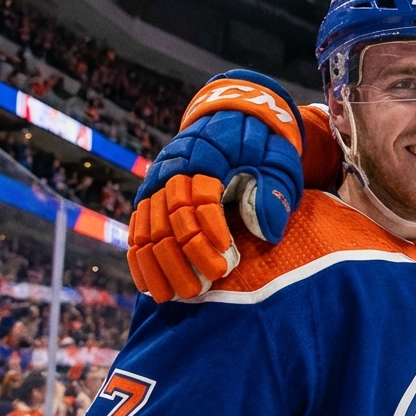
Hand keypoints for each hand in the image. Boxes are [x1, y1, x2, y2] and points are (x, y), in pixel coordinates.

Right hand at [127, 70, 303, 299]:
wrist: (233, 120)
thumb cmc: (261, 146)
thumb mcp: (278, 161)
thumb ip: (274, 191)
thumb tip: (266, 232)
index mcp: (206, 155)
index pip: (199, 197)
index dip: (210, 229)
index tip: (226, 258)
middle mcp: (173, 168)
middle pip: (168, 217)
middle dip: (184, 257)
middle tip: (203, 288)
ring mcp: (157, 183)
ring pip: (148, 228)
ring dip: (161, 265)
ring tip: (179, 296)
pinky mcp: (150, 196)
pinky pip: (136, 231)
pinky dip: (141, 260)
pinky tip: (152, 287)